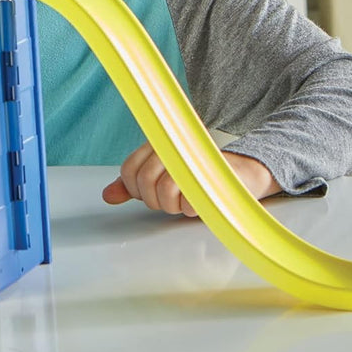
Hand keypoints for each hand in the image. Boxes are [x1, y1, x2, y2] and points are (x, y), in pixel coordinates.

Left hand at [101, 142, 280, 216]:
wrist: (244, 172)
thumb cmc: (199, 174)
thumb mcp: (162, 177)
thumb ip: (134, 185)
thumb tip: (107, 195)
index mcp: (158, 143)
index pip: (129, 169)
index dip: (134, 188)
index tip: (149, 192)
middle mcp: (172, 147)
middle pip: (144, 183)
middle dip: (155, 199)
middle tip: (172, 197)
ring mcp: (191, 161)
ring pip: (164, 193)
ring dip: (174, 205)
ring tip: (186, 198)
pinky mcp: (210, 178)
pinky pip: (187, 203)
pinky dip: (192, 208)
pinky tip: (201, 199)